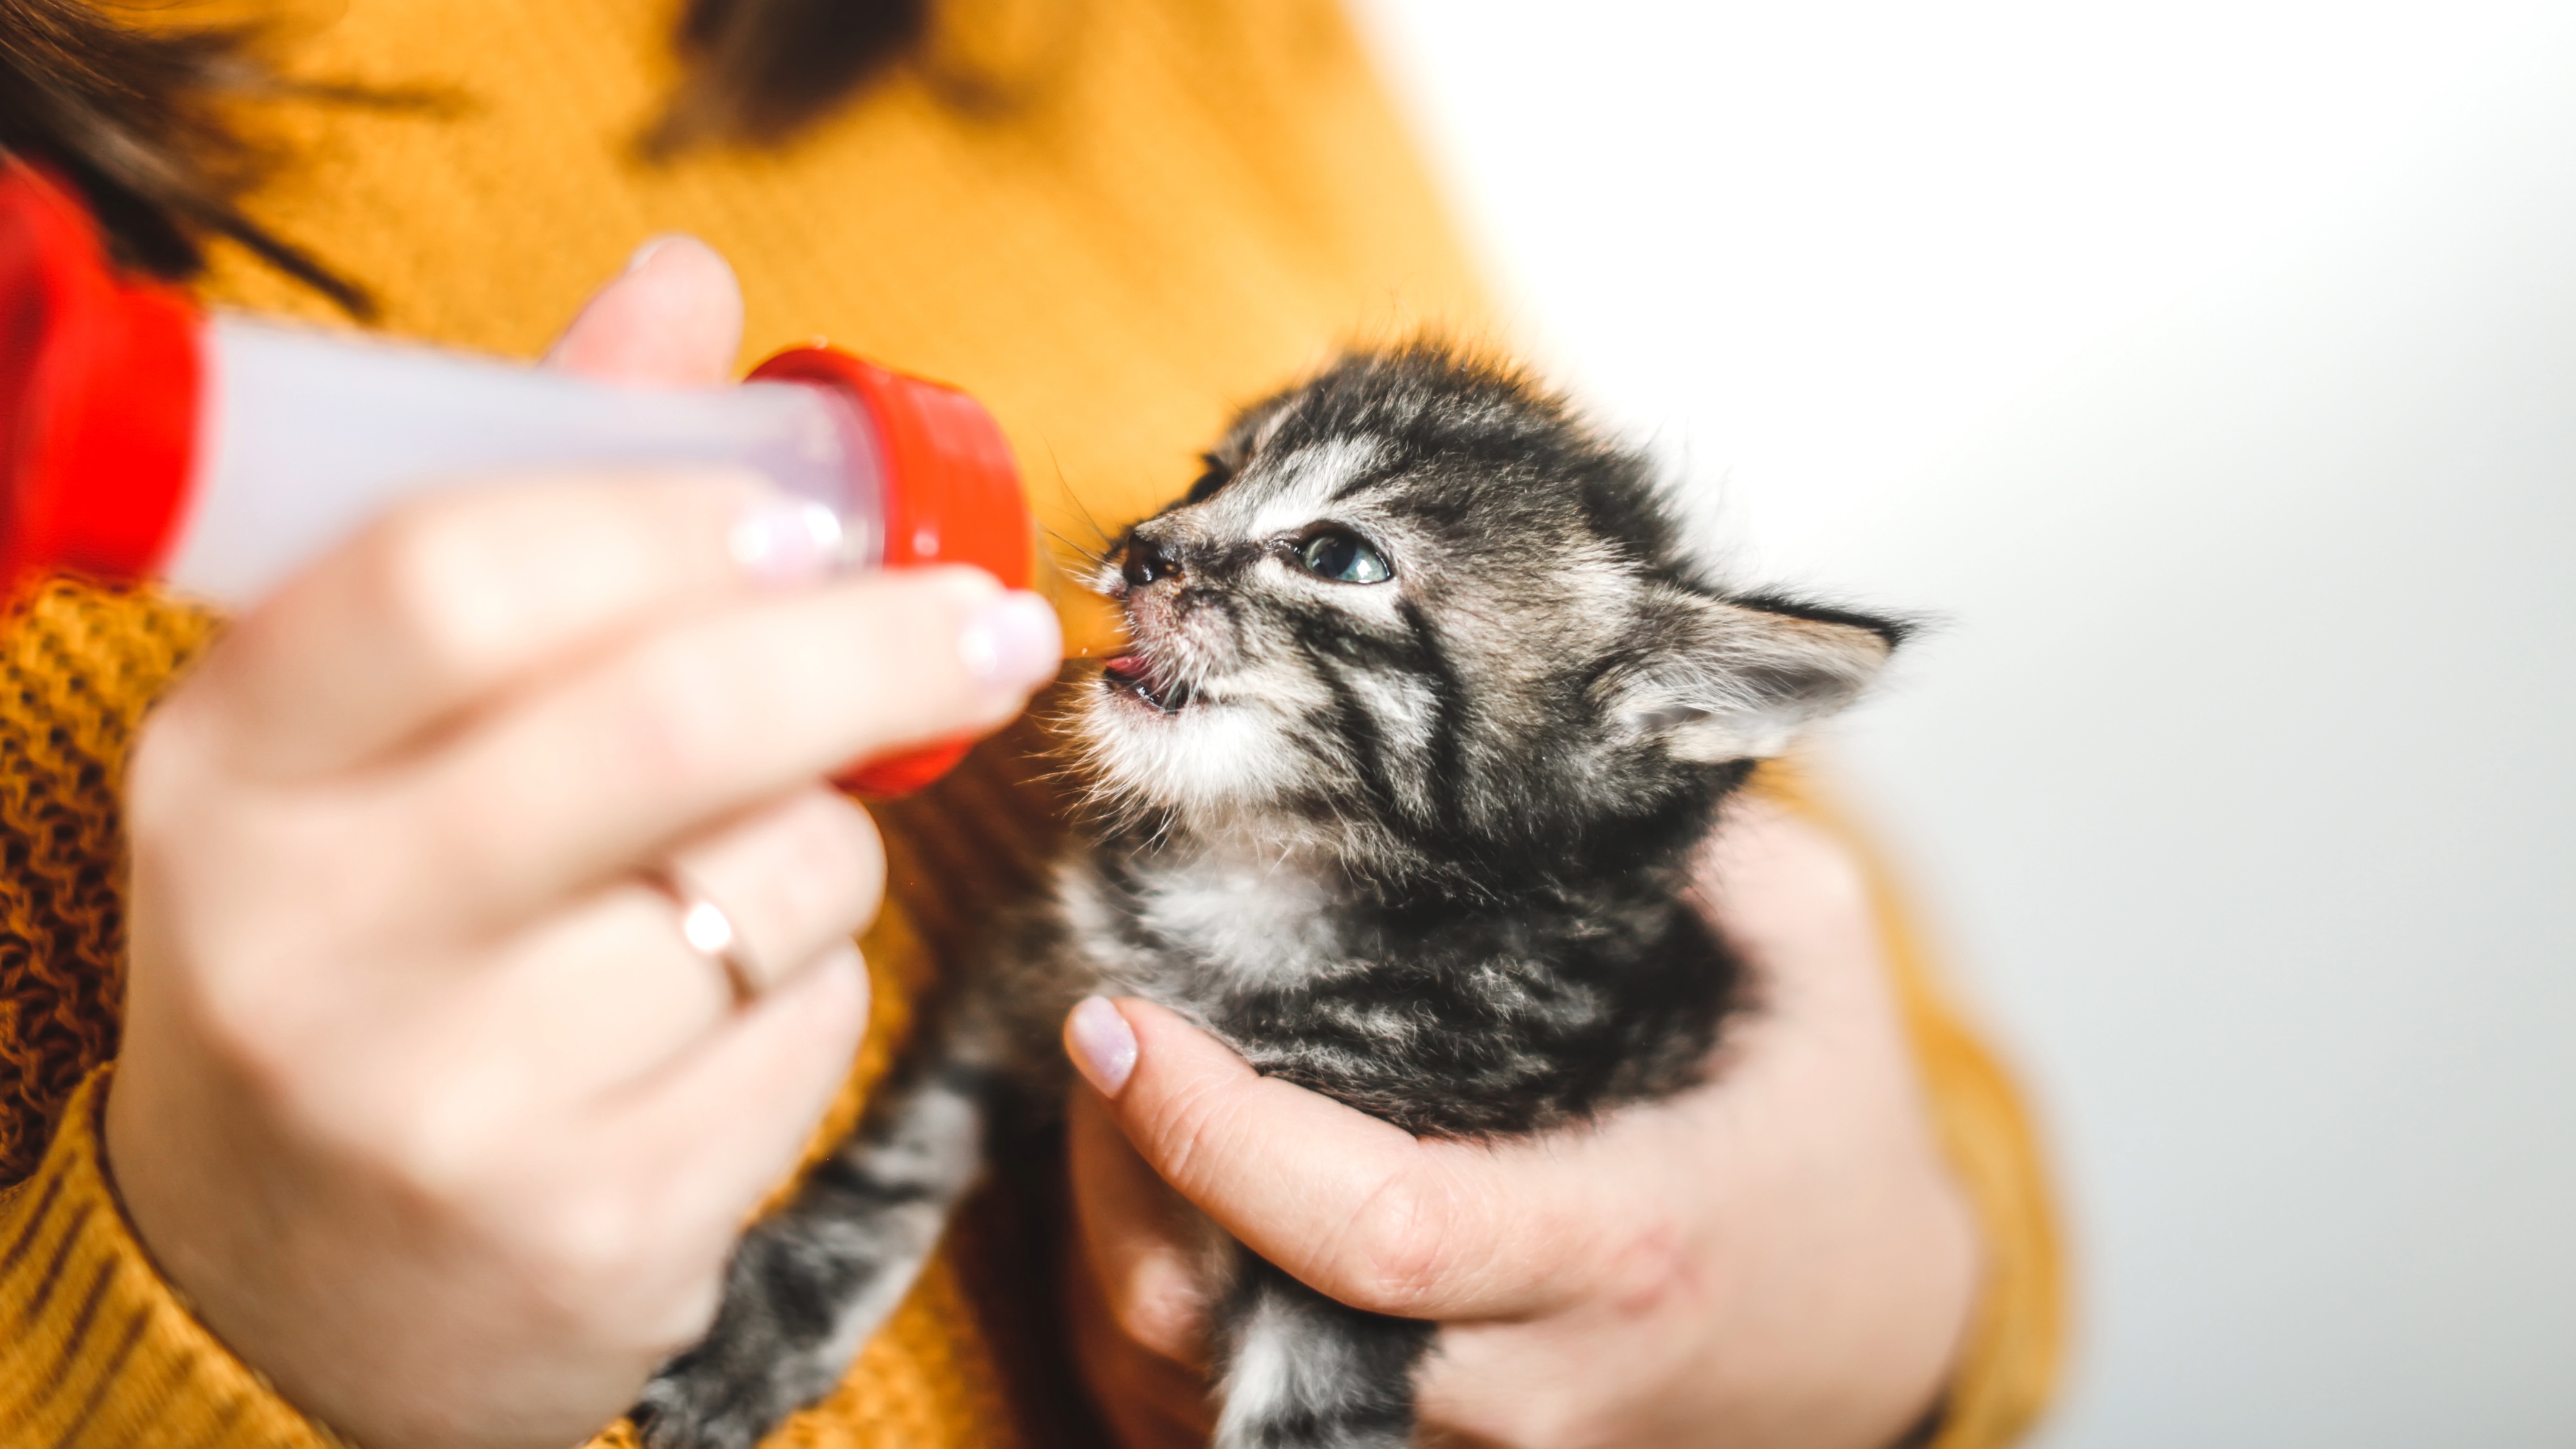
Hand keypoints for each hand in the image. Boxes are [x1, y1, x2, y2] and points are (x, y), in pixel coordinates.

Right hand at [102, 240, 1063, 1448]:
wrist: (292, 1270)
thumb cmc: (367, 936)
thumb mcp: (373, 728)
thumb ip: (530, 495)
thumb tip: (686, 281)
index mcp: (236, 767)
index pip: (456, 577)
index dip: (667, 518)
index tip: (808, 515)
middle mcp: (309, 939)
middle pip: (671, 724)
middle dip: (875, 650)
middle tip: (991, 626)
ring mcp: (444, 1104)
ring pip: (777, 882)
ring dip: (826, 847)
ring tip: (733, 871)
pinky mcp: (585, 1230)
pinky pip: (810, 1034)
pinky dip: (813, 990)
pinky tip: (712, 1014)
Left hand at [1060, 797, 1979, 1448]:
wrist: (1879, 1341)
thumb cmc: (1830, 1149)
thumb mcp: (1817, 966)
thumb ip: (1710, 845)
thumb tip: (1568, 742)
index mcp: (1625, 1248)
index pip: (1377, 1230)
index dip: (1215, 1133)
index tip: (1118, 1017)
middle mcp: (1530, 1386)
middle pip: (1233, 1325)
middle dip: (1119, 1174)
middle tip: (1099, 1034)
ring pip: (1190, 1396)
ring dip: (1113, 1249)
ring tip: (1114, 1107)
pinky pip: (1212, 1435)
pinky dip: (1147, 1329)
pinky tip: (1158, 1212)